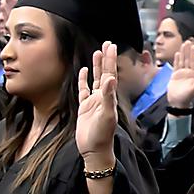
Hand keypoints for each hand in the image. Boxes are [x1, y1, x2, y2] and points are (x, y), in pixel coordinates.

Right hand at [75, 41, 118, 164]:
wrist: (94, 151)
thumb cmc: (102, 136)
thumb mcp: (107, 115)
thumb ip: (108, 97)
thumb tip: (111, 78)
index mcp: (109, 97)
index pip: (110, 74)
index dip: (110, 59)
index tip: (111, 45)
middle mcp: (102, 97)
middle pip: (104, 73)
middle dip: (105, 59)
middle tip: (106, 43)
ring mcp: (93, 102)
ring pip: (94, 79)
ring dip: (96, 67)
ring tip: (97, 53)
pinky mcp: (84, 108)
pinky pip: (83, 90)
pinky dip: (83, 80)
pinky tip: (82, 71)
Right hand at [166, 41, 193, 109]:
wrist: (177, 103)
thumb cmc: (187, 98)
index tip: (193, 47)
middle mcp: (190, 73)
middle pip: (189, 59)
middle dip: (189, 51)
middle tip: (188, 42)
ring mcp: (182, 74)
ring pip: (183, 61)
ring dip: (183, 53)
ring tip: (183, 44)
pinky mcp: (175, 75)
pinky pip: (177, 65)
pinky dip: (177, 60)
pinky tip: (177, 54)